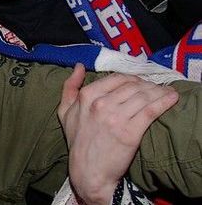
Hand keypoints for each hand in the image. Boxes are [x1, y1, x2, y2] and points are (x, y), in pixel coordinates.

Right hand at [58, 64, 178, 204]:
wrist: (88, 171)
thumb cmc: (78, 142)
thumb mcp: (65, 112)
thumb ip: (69, 87)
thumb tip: (79, 67)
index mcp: (87, 96)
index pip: (117, 79)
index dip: (133, 79)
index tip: (141, 84)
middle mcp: (101, 104)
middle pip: (133, 86)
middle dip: (148, 85)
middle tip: (156, 89)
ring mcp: (116, 118)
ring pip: (143, 96)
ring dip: (159, 91)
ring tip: (167, 93)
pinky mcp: (130, 132)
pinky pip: (151, 110)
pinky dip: (164, 102)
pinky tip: (172, 98)